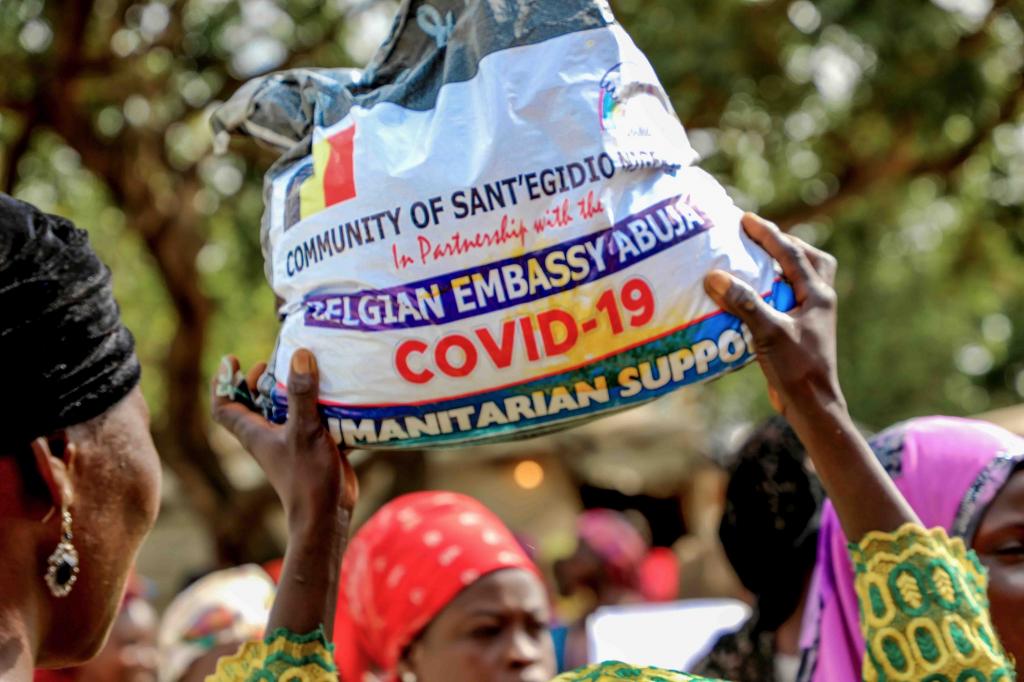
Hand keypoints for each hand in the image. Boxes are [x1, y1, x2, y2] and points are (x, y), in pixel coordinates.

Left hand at [211, 348, 357, 636]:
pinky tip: (343, 395)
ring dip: (298, 392)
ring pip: (289, 411)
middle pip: (257, 404)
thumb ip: (302, 394)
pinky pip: (317, 422)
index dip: (224, 382)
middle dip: (266, 380)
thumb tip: (300, 354)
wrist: (327, 516)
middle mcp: (269, 437)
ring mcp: (292, 444)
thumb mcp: (304, 430)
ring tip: (314, 369)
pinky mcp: (315, 449)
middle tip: (281, 360)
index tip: (234, 360)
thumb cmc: (307, 477)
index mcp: (255, 433)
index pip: (224, 407)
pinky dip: (325, 408)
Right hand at [703, 212, 842, 421]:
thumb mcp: (768, 332)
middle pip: (810, 260)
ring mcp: (812, 317)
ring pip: (804, 279)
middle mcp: (819, 301)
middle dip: (786, 244)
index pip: (792, 253)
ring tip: (758, 263)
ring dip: (783, 267)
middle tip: (760, 238)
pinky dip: (773, 290)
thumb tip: (714, 276)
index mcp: (818, 295)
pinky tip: (752, 297)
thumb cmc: (796, 368)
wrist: (812, 405)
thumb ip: (744, 302)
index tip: (746, 219)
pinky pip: (789, 299)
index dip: (768, 234)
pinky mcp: (802, 332)